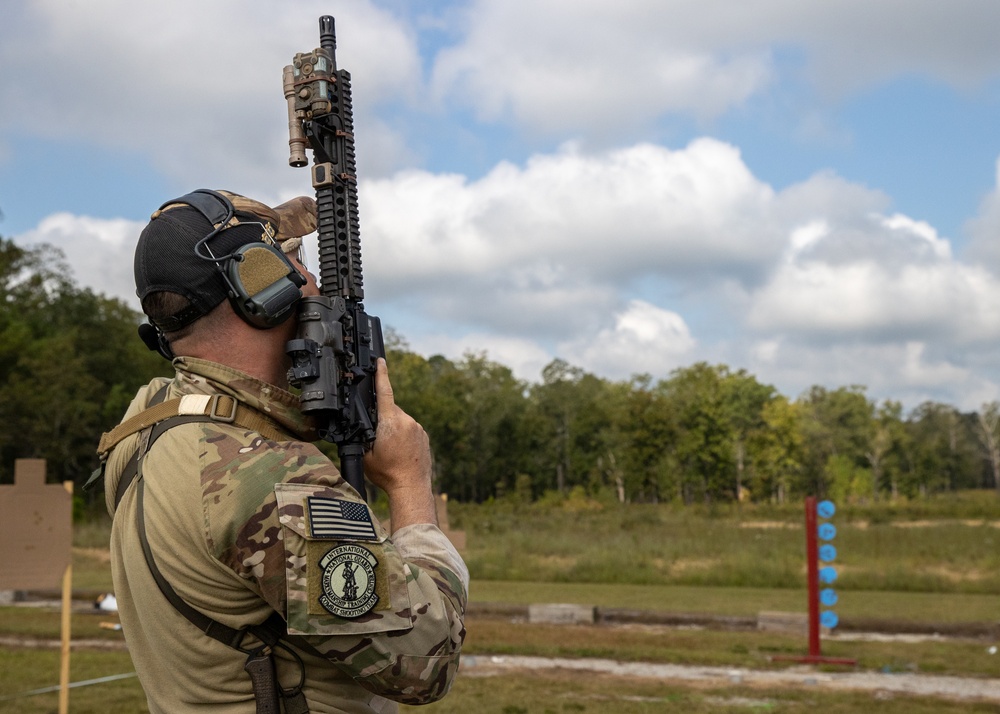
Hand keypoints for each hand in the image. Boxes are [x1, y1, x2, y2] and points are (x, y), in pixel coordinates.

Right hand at [363, 358, 437, 529]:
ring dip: (393, 428)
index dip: (381, 375)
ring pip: (400, 420)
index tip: (380, 361)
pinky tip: (400, 450)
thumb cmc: (388, 473)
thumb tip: (362, 425)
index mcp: (389, 422)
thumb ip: (364, 434)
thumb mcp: (365, 453)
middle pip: (390, 409)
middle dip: (381, 418)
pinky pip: (410, 428)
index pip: (384, 392)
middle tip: (377, 438)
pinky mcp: (424, 435)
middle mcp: (406, 420)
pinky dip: (403, 435)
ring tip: (390, 449)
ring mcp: (417, 427)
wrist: (412, 486)